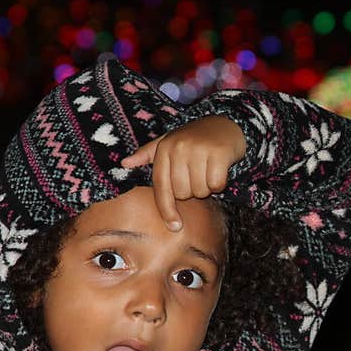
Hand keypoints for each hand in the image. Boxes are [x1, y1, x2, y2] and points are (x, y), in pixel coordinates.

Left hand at [120, 115, 245, 230]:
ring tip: (208, 171)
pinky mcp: (218, 153)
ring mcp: (199, 149)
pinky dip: (220, 183)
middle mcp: (179, 147)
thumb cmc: (194, 138)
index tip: (174, 226)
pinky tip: (220, 170)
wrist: (226, 124)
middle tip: (198, 176)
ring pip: (200, 190)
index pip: (161, 186)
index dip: (167, 209)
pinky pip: (216, 184)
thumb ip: (148, 154)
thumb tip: (124, 163)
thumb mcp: (169, 142)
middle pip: (182, 193)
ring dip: (207, 187)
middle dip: (192, 191)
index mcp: (164, 148)